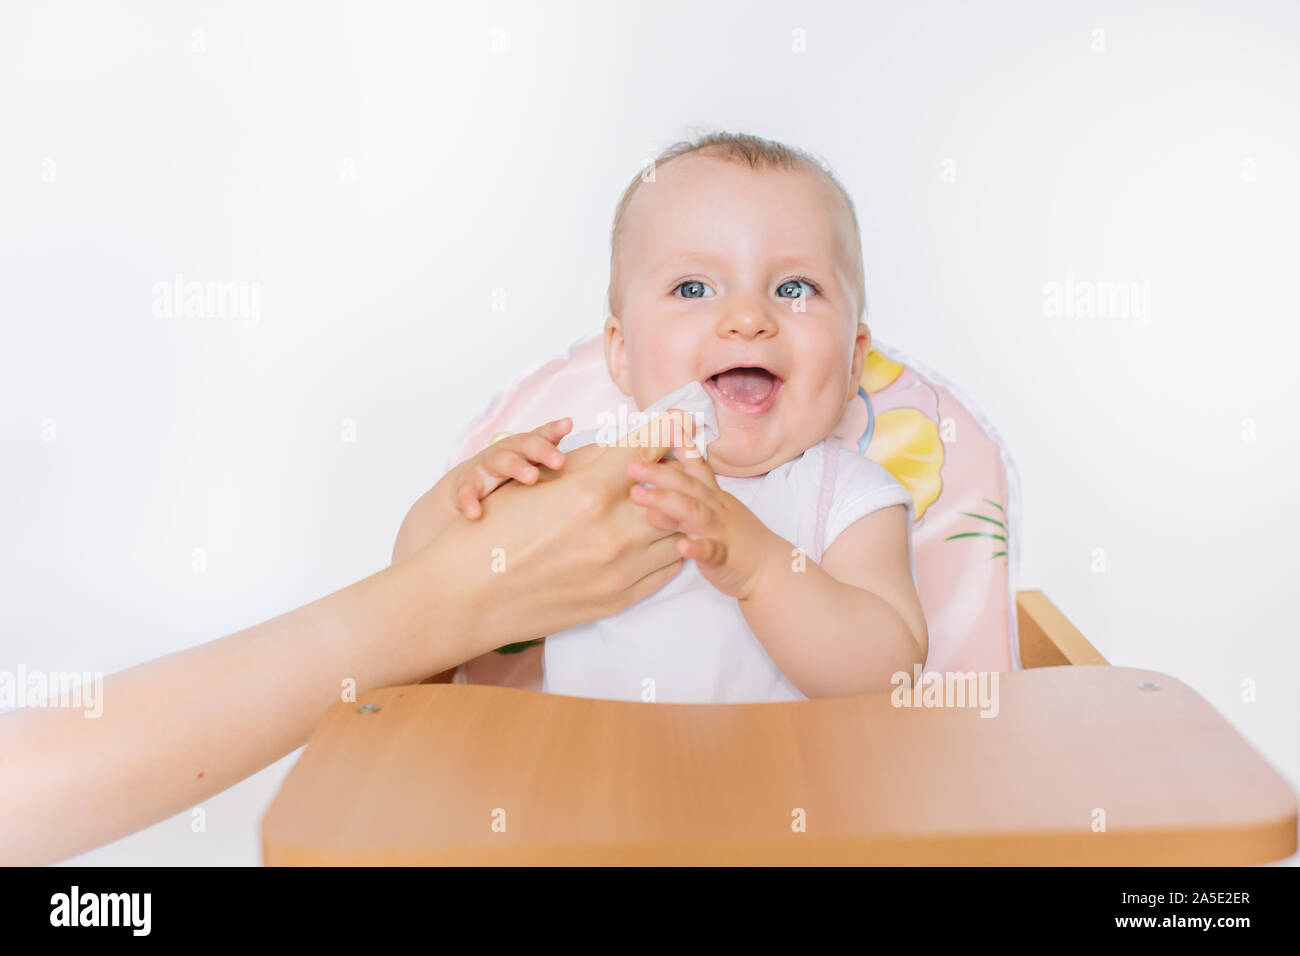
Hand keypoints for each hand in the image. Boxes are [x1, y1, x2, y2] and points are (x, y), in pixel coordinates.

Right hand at [434, 408, 700, 640]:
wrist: (467, 598)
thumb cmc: (491, 532)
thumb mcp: (534, 483)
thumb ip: (588, 462)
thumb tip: (627, 444)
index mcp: (590, 493)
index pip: (649, 450)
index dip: (667, 429)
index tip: (679, 420)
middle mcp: (613, 533)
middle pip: (672, 490)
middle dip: (676, 470)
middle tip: (679, 459)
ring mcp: (620, 571)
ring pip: (676, 531)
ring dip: (676, 510)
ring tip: (673, 497)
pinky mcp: (619, 599)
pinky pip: (666, 567)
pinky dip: (669, 546)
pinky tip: (661, 535)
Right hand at [451, 417, 571, 518]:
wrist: (470, 486)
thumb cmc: (518, 478)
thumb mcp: (541, 468)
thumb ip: (574, 462)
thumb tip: (613, 453)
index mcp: (529, 448)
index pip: (544, 436)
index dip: (555, 430)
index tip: (568, 425)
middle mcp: (510, 451)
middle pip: (527, 445)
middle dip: (543, 450)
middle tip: (559, 460)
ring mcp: (486, 466)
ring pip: (500, 461)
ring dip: (516, 467)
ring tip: (531, 477)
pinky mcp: (467, 485)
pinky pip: (466, 492)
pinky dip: (469, 501)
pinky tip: (475, 514)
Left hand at [626, 432, 778, 599]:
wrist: (770, 569)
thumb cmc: (736, 540)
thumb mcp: (712, 512)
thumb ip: (683, 500)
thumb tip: (652, 489)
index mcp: (713, 496)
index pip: (696, 466)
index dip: (682, 444)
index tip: (664, 424)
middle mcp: (716, 508)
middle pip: (687, 485)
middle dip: (658, 473)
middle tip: (631, 466)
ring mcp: (720, 531)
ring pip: (694, 512)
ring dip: (666, 502)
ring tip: (640, 496)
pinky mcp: (724, 558)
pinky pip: (710, 551)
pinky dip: (696, 548)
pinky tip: (680, 547)